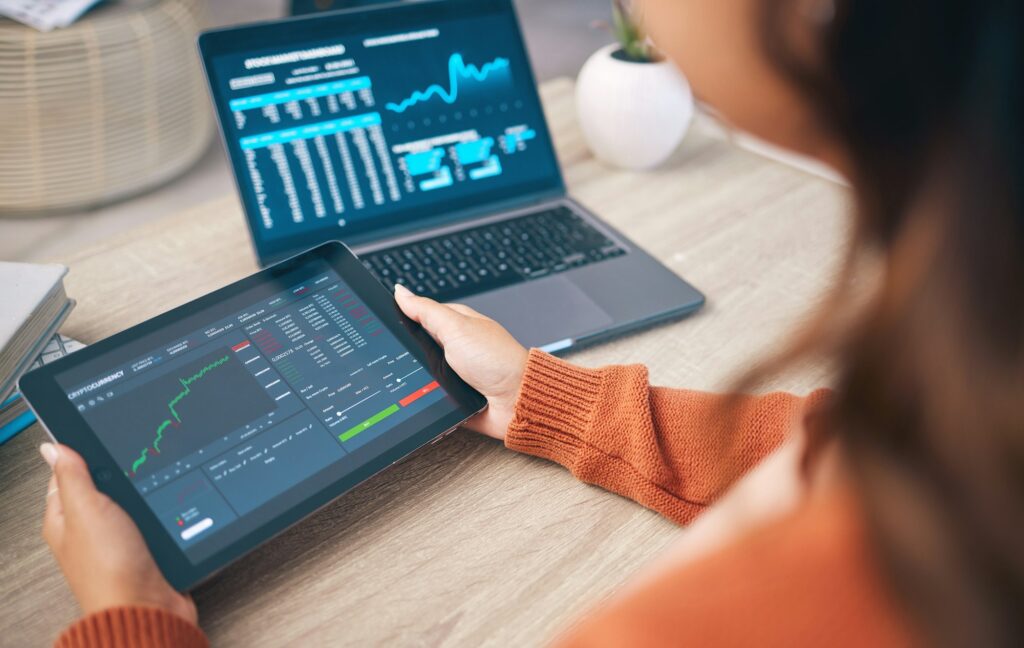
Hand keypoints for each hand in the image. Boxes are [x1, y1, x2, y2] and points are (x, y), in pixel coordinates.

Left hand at [39, 442, 197, 622]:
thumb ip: (72, 476)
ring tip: (156, 487)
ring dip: (148, 494)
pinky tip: (171, 509)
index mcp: (65, 518)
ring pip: (135, 502)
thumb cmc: (108, 570)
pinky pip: (156, 520)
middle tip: (136, 464)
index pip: (67, 474)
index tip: (104, 438)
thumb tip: (54, 447)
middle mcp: (91, 530)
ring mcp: (120, 540)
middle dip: (123, 473)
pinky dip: (165, 512)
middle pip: (105, 486)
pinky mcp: (147, 549)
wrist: (148, 608)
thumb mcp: (86, 509)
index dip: (84, 454)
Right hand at [395, 283, 527, 439]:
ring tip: (424, 383)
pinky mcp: (452, 397)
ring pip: (419, 376)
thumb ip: (426, 310)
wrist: (517, 400)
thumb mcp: (456, 327)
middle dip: (408, 358)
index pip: (417, 318)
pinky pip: (430, 399)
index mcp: (453, 325)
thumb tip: (400, 292)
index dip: (400, 323)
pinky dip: (427, 401)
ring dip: (417, 382)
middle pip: (415, 350)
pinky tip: (427, 401)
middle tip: (411, 360)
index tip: (384, 329)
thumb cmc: (498, 360)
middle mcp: (453, 348)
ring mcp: (452, 373)